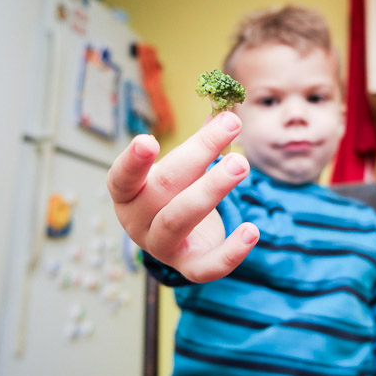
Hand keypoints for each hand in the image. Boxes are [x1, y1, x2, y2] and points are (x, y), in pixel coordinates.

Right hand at [107, 112, 259, 282]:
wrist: (182, 239)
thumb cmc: (178, 192)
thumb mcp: (184, 166)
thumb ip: (203, 140)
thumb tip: (227, 109)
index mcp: (128, 193)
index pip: (122, 177)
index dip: (133, 162)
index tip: (148, 140)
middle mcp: (137, 221)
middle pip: (163, 187)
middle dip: (198, 155)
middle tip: (231, 126)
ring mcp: (161, 246)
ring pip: (180, 219)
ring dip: (212, 188)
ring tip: (241, 163)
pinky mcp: (189, 267)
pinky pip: (207, 266)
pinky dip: (231, 251)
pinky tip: (252, 230)